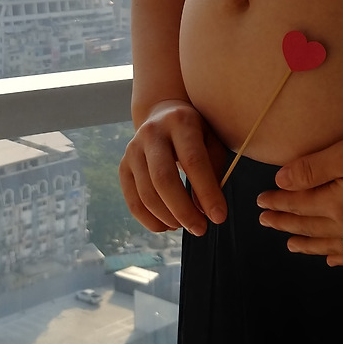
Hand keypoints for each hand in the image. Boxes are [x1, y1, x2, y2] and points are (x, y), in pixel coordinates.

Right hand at [119, 98, 227, 234]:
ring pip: (147, 193)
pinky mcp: (123, 165)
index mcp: (180, 121)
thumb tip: (204, 209)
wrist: (162, 114)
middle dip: (184, 210)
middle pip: (163, 179)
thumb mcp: (212, 141)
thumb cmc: (195, 133)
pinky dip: (150, 220)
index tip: (219, 217)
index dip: (207, 192)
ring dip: (168, 218)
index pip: (193, 161)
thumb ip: (212, 171)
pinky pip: (132, 200)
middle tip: (201, 229)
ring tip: (186, 225)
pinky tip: (167, 226)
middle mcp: (152, 132)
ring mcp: (133, 149)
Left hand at [255, 127, 342, 265]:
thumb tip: (281, 181)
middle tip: (264, 223)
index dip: (277, 202)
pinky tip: (333, 260)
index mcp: (338, 205)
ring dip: (308, 244)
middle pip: (310, 227)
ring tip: (290, 245)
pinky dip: (341, 258)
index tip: (260, 201)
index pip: (298, 204)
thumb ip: (313, 168)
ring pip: (331, 246)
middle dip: (285, 223)